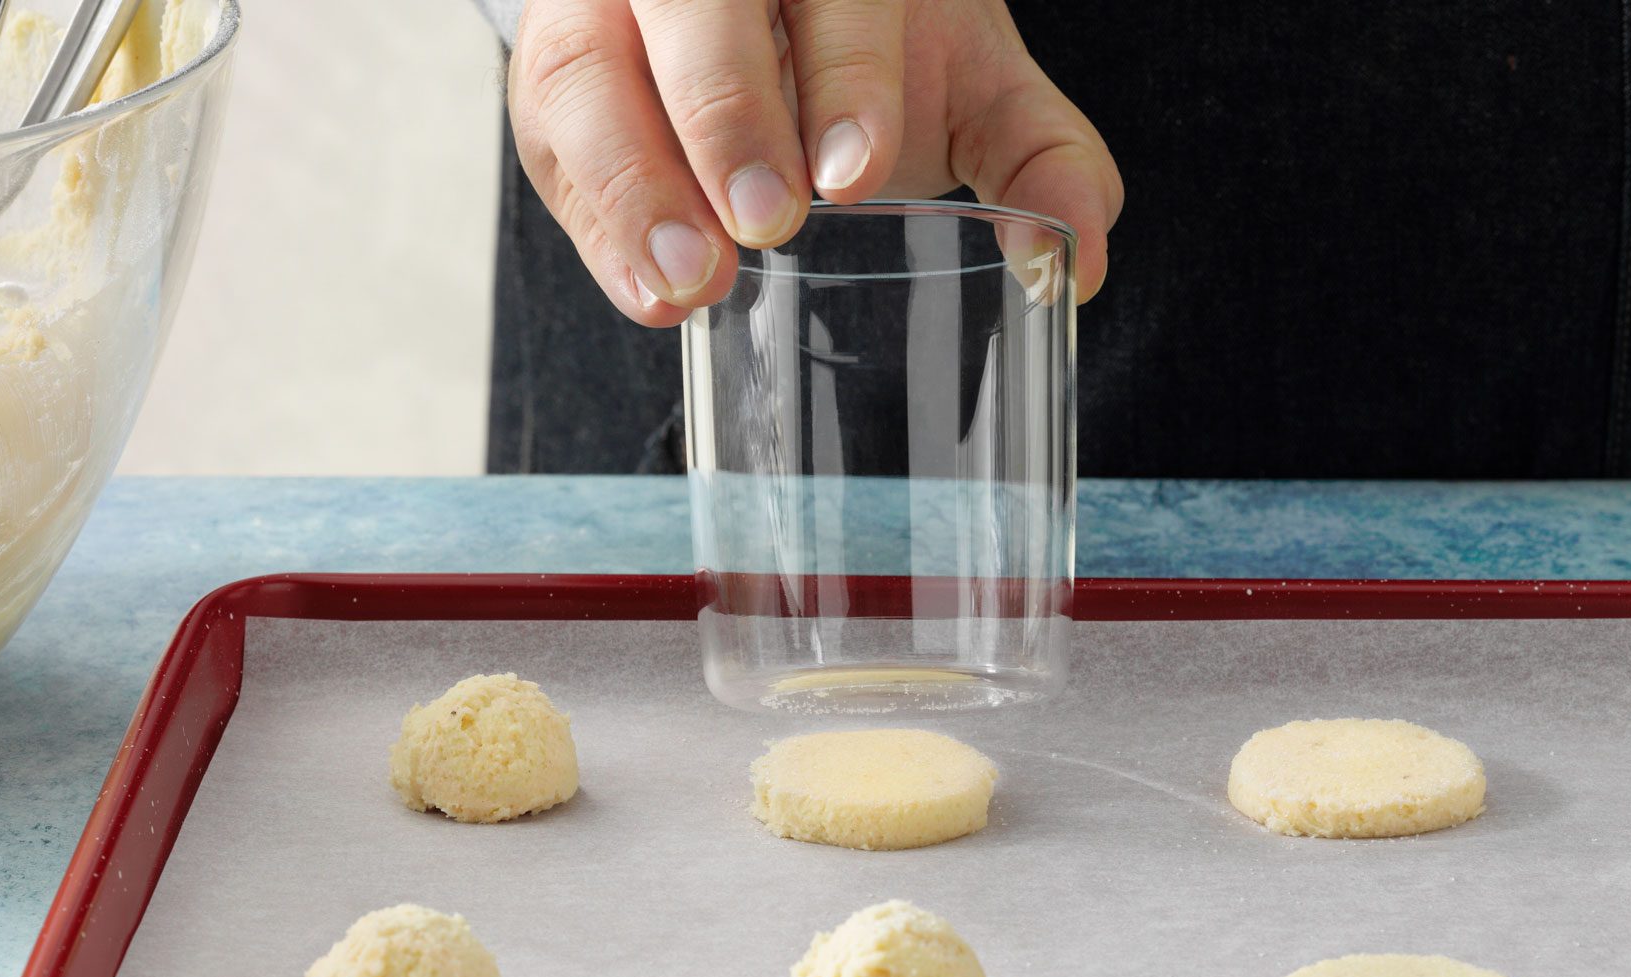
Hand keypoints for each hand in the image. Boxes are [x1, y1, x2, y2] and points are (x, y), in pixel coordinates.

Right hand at [507, 0, 1122, 325]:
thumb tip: (1073, 265)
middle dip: (726, 112)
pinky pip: (557, 142)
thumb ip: (1040, 158)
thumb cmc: (879, 61)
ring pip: (592, 69)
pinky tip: (649, 294)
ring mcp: (613, 8)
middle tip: (768, 223)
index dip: (843, 70)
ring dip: (635, 183)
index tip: (854, 171)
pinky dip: (599, 225)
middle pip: (691, 5)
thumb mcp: (973, 88)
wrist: (782, 25)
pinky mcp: (562, 77)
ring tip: (692, 284)